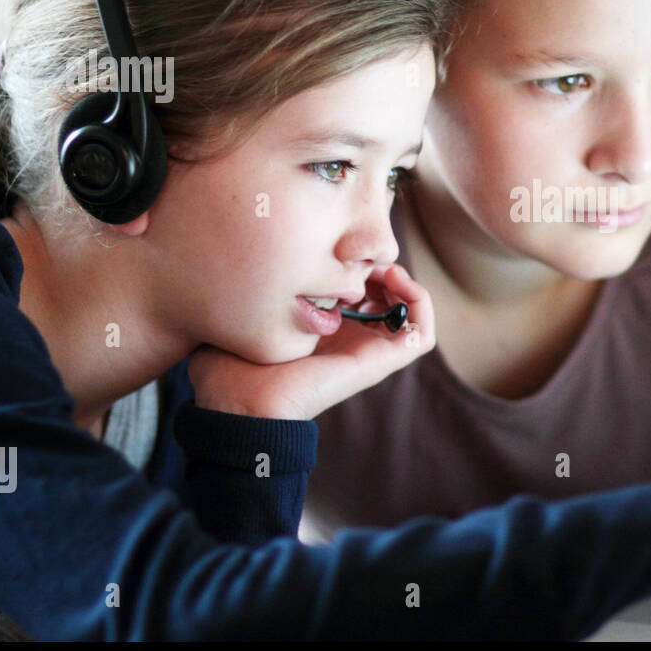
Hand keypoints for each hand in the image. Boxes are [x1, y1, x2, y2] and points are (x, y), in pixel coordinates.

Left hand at [187, 264, 434, 420]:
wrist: (239, 403)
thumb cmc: (229, 365)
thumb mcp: (244, 313)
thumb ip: (254, 289)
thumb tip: (252, 260)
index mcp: (321, 331)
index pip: (357, 292)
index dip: (358, 265)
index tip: (338, 247)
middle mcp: (348, 341)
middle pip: (386, 297)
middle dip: (381, 267)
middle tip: (362, 254)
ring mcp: (367, 353)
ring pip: (409, 314)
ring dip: (405, 283)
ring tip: (384, 266)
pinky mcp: (379, 364)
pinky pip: (421, 335)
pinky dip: (420, 304)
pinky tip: (396, 281)